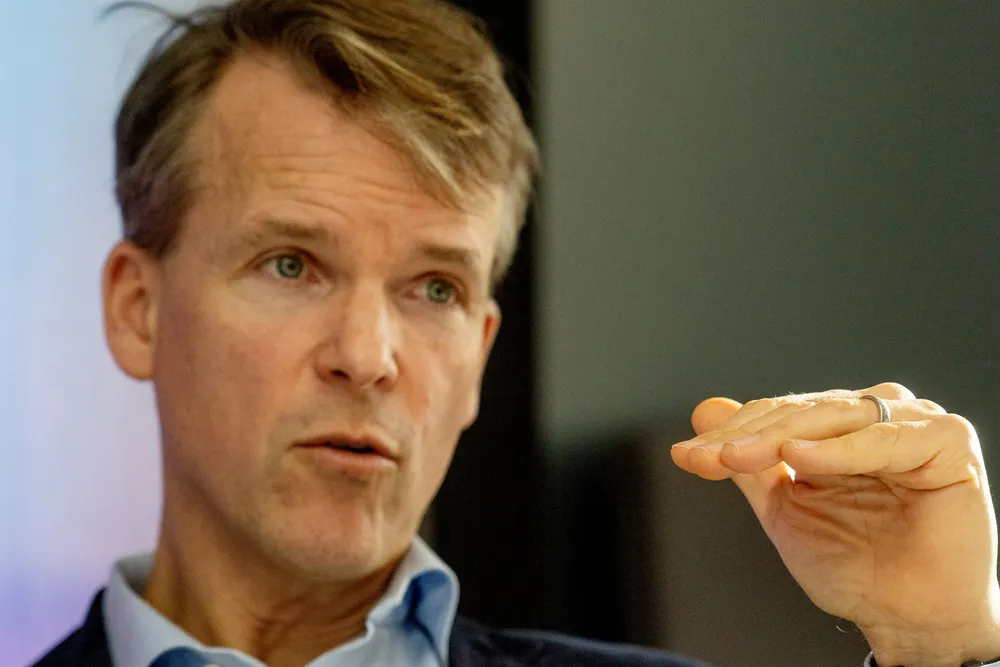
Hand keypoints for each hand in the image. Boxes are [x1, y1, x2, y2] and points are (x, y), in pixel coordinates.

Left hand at [671, 382, 999, 666]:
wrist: (906, 618)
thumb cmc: (853, 564)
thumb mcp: (784, 507)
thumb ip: (747, 460)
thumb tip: (704, 409)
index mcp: (839, 424)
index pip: (774, 415)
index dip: (728, 434)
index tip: (685, 456)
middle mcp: (874, 415)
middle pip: (797, 412)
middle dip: (743, 436)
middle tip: (703, 457)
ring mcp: (912, 422)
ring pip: (831, 418)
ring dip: (777, 437)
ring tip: (735, 457)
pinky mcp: (946, 441)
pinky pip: (882, 440)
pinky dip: (837, 450)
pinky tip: (798, 457)